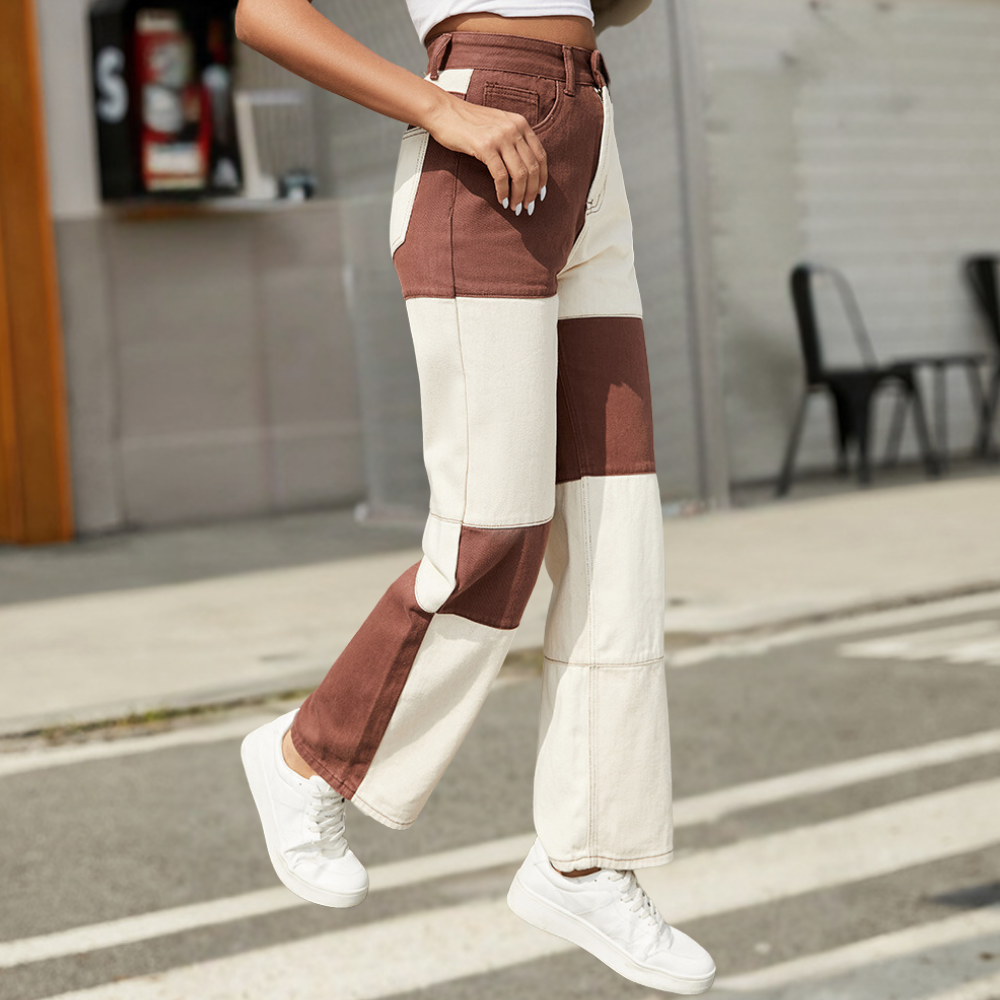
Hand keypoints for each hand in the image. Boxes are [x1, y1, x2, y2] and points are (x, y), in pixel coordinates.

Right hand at [424, 95, 547, 214]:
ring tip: (516, 208)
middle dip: (532, 192)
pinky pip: (500, 176)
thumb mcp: (498, 125)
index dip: (542, 179)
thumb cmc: (469, 123)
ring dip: (519, 196)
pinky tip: (502, 200)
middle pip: (533, 168)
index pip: (540, 156)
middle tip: (528, 207)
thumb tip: (525, 168)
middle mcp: (514, 129)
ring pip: (519, 174)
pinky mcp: (485, 146)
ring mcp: (500, 137)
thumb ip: (513, 140)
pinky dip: (503, 192)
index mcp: (521, 124)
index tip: (540, 195)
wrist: (443, 111)